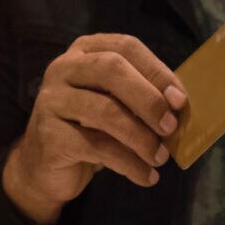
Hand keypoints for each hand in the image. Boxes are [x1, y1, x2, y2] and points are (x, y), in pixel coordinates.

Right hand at [3, 34, 184, 224]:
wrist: (44, 167)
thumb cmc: (88, 129)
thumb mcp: (115, 105)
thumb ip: (141, 98)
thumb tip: (181, 107)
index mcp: (84, 51)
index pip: (126, 48)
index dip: (157, 72)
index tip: (180, 100)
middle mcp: (63, 68)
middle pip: (111, 70)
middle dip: (148, 99)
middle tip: (171, 127)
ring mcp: (51, 101)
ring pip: (104, 111)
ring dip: (141, 137)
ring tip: (160, 158)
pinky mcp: (48, 136)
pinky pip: (96, 147)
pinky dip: (128, 164)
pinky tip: (145, 176)